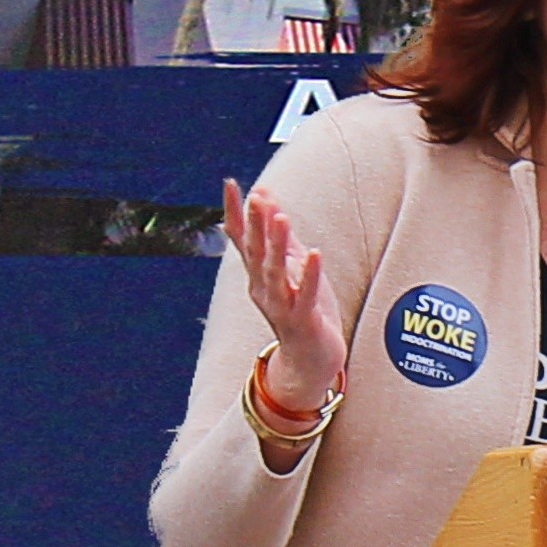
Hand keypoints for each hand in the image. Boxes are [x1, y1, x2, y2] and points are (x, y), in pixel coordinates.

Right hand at [224, 177, 345, 411]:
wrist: (310, 362)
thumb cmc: (304, 311)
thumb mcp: (291, 268)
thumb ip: (279, 234)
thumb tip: (265, 196)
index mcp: (259, 275)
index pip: (242, 239)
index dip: (235, 212)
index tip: (231, 184)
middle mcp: (264, 289)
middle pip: (257, 253)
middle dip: (256, 225)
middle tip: (255, 198)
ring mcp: (282, 306)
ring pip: (276, 273)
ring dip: (278, 246)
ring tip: (282, 219)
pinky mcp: (303, 322)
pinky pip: (305, 296)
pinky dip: (310, 275)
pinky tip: (315, 254)